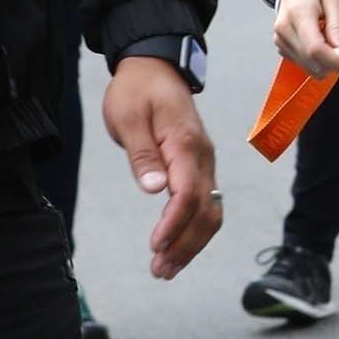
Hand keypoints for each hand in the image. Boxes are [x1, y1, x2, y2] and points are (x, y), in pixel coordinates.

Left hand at [102, 57, 222, 277]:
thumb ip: (142, 155)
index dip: (174, 224)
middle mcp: (202, 156)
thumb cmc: (136, 90)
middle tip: (160, 271)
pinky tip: (178, 247)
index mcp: (184, 143)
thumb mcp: (127, 117)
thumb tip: (154, 190)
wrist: (155, 67)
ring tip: (167, 268)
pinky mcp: (199, 167)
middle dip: (185, 245)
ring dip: (192, 244)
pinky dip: (195, 230)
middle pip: (205, 211)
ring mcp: (204, 163)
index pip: (187, 194)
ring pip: (210, 212)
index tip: (155, 246)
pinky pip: (205, 204)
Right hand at [275, 0, 338, 78]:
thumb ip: (338, 24)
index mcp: (298, 13)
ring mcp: (280, 39)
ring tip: (332, 40)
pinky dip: (316, 59)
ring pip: (308, 66)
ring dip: (326, 61)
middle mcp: (284, 29)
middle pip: (311, 61)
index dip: (337, 61)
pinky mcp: (281, 46)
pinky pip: (303, 63)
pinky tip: (321, 42)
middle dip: (335, 63)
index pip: (315, 49)